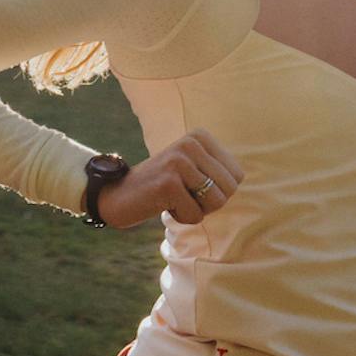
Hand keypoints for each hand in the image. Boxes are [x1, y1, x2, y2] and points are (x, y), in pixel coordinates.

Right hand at [98, 131, 242, 226]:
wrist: (116, 195)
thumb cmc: (160, 188)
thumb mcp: (191, 169)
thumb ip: (216, 170)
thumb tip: (240, 179)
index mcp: (199, 137)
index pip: (237, 176)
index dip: (218, 191)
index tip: (191, 187)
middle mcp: (190, 144)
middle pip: (229, 189)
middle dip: (209, 203)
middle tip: (183, 197)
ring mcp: (178, 162)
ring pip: (216, 202)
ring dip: (196, 211)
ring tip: (174, 200)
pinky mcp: (168, 183)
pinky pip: (195, 214)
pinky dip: (181, 218)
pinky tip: (162, 206)